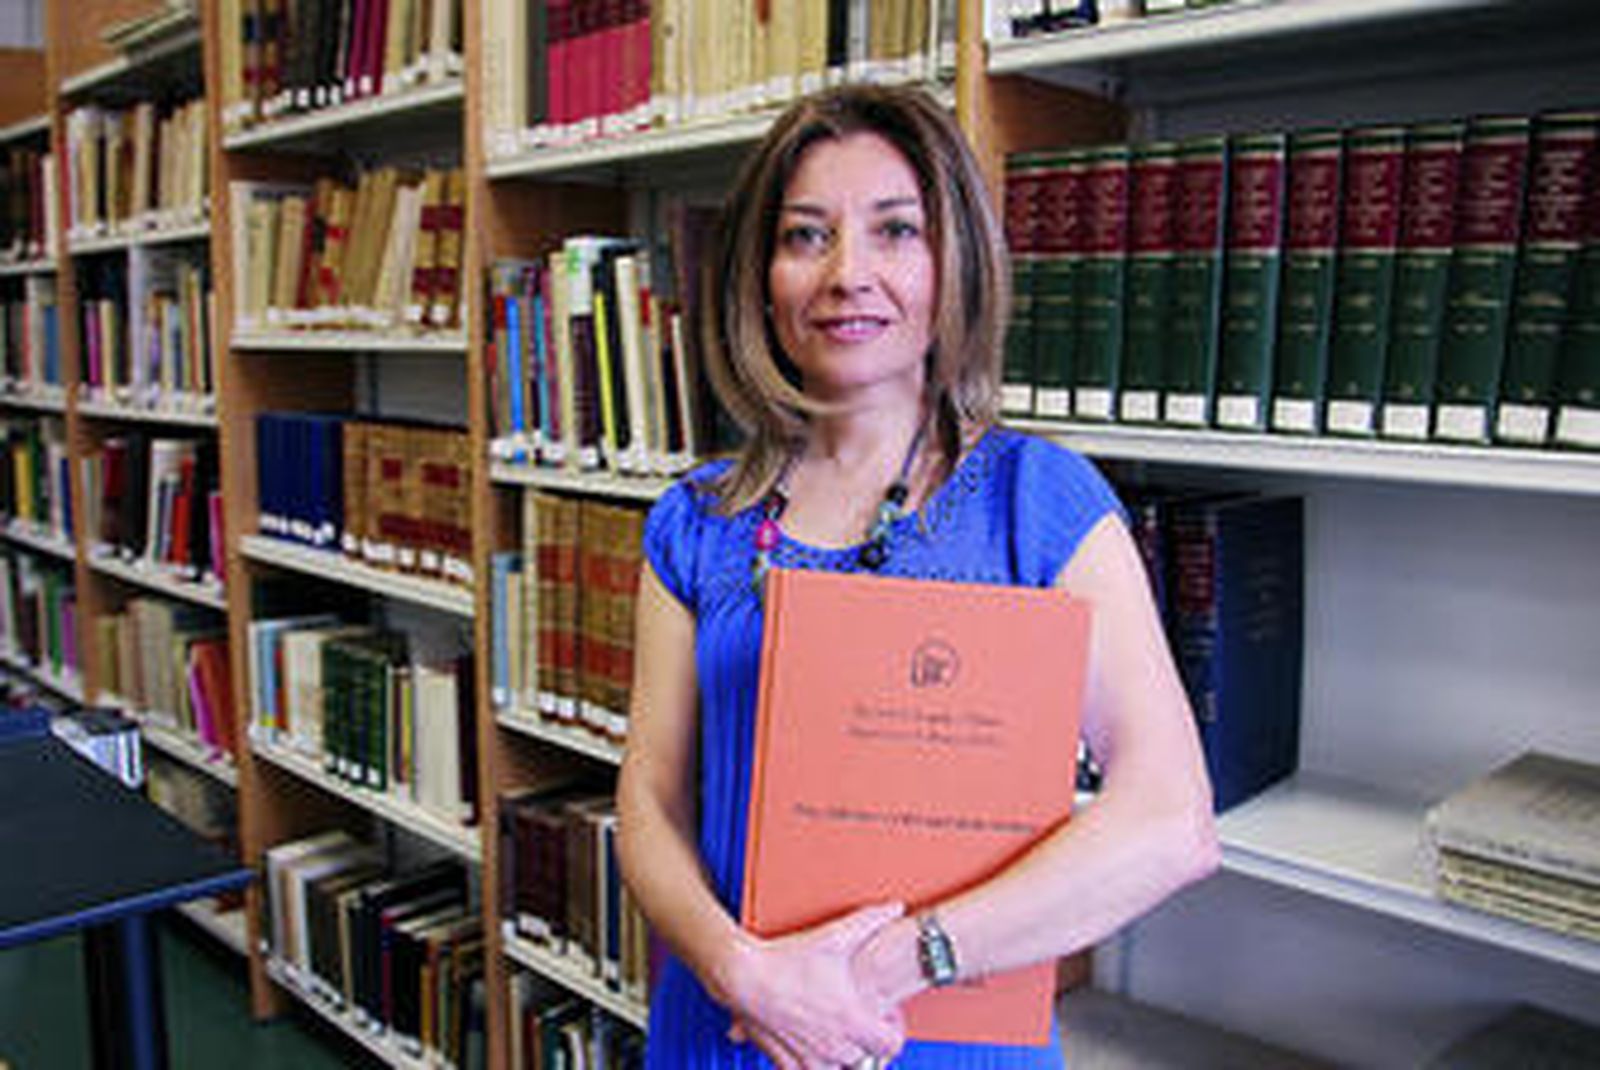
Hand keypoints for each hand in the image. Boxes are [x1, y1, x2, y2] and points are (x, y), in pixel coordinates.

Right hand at [719, 902, 907, 1068]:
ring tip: (832, 1033)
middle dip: (864, 1042)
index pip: (891, 1045)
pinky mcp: (784, 1061)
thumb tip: (896, 907)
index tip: (883, 1016)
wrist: (742, 975)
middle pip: (866, 1060)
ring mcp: (809, 1056)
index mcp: (852, 1019)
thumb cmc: (786, 958)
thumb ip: (870, 920)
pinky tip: (806, 1044)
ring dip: (839, 1058)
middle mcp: (834, 1045)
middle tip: (855, 1018)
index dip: (892, 1031)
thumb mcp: (834, 935)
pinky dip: (810, 1065)